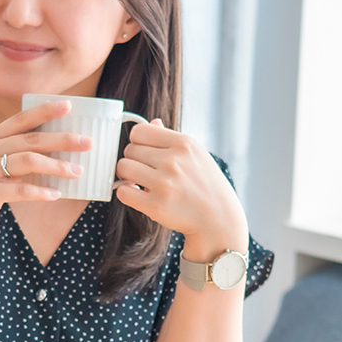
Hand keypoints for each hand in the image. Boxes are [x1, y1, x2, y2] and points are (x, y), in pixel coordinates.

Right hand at [0, 100, 91, 247]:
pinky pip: (19, 190)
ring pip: (27, 161)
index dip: (44, 111)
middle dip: (62, 139)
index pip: (20, 120)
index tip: (68, 106)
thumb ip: (15, 158)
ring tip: (77, 172)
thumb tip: (53, 152)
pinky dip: (40, 192)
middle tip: (87, 142)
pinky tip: (56, 195)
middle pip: (30, 140)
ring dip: (56, 167)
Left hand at [116, 120, 248, 261]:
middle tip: (146, 172)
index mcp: (183, 143)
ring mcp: (164, 183)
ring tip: (141, 183)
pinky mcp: (155, 205)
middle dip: (134, 160)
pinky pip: (122, 192)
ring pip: (123, 167)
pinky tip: (139, 196)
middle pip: (129, 150)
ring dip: (128, 176)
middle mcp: (173, 161)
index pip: (139, 131)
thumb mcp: (196, 155)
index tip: (144, 153)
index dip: (138, 143)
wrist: (218, 219)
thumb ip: (170, 139)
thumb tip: (151, 123)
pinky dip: (127, 194)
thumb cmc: (205, 185)